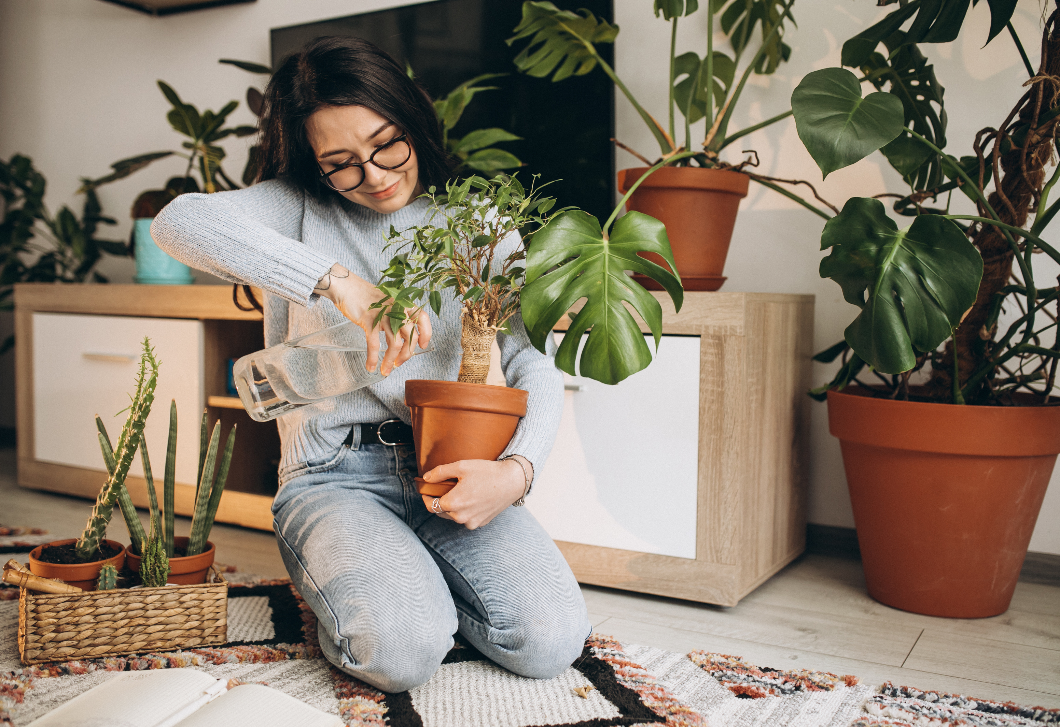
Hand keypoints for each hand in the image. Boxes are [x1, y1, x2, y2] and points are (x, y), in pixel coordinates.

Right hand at [316, 264, 431, 374]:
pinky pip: (374, 344)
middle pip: (410, 336)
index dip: (425, 333)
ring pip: (394, 343)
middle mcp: (397, 309)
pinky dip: (373, 358)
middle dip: (406, 354)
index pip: (422, 318)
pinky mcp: (369, 320)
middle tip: (399, 363)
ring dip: (390, 360)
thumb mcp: (387, 304)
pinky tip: (371, 366)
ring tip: (386, 369)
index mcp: (403, 303)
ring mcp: (384, 315)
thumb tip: (401, 341)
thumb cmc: (366, 297)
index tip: (422, 345)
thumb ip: (396, 319)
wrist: (347, 287)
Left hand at [422, 458, 528, 529]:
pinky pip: (466, 518)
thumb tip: (426, 478)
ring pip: (453, 516)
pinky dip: (465, 511)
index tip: (426, 491)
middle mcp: (461, 517)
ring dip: (452, 507)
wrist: (512, 481)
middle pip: (441, 512)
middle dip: (439, 501)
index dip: (426, 497)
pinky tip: (472, 498)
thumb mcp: (461, 466)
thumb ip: (440, 472)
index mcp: (454, 503)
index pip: (430, 505)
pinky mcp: (481, 523)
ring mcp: (472, 522)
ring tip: (459, 493)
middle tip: (443, 489)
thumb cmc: (487, 472)